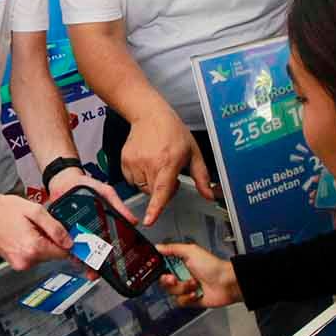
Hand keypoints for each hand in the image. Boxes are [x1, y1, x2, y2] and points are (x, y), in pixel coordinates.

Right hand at [0, 191, 72, 270]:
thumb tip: (69, 242)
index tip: (76, 240)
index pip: (63, 253)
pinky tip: (22, 232)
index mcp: (32, 248)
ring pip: (42, 255)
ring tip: (28, 227)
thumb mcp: (34, 211)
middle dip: (53, 240)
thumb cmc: (2, 209)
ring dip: (42, 242)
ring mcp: (18, 263)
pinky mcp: (14, 262)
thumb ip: (55, 228)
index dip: (70, 244)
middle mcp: (25, 260)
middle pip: (53, 255)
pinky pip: (32, 255)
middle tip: (42, 224)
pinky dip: (32, 245)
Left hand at [48, 167, 134, 278]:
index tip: (115, 262)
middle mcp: (91, 230)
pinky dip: (70, 252)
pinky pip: (67, 244)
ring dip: (84, 261)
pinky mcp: (65, 231)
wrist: (63, 180)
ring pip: (82, 250)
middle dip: (97, 263)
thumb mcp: (105, 192)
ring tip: (86, 267)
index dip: (113, 254)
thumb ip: (118, 205)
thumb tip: (133, 221)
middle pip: (95, 250)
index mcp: (103, 223)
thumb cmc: (85, 185)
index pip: (110, 242)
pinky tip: (73, 257)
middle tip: (97, 271)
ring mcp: (77, 232)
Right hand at [120, 108, 217, 226]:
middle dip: (162, 188)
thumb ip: (202, 176)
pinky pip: (132, 180)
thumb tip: (210, 195)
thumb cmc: (172, 131)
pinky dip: (139, 176)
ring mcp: (135, 162)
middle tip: (167, 170)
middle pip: (153, 192)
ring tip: (155, 163)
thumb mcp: (193, 152)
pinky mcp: (124, 161)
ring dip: (150, 182)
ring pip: (142, 187)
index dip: (155, 207)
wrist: (149, 114)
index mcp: (168, 162)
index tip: (149, 220)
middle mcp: (150, 163)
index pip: (162, 189)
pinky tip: (145, 162)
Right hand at [155, 242, 240, 307]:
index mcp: (181, 262)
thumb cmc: (213, 266)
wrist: (226, 284)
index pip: (162, 265)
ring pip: (171, 292)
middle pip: (164, 280)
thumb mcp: (191, 251)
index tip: (160, 269)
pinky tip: (196, 293)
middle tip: (175, 278)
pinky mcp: (190, 299)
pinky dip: (188, 298)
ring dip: (182, 288)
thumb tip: (158, 246)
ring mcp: (186, 288)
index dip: (159, 268)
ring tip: (194, 284)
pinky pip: (180, 302)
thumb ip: (173, 248)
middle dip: (169, 280)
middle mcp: (182, 275)